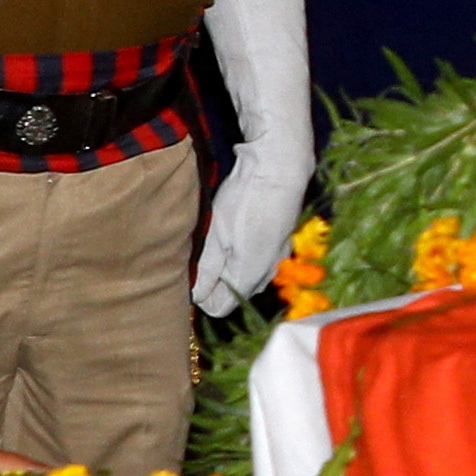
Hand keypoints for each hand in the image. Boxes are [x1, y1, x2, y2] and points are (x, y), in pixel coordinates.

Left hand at [191, 130, 316, 309]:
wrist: (280, 168)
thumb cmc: (244, 200)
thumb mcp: (216, 235)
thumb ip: (206, 270)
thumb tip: (196, 297)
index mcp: (249, 277)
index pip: (219, 307)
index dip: (201, 292)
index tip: (193, 268)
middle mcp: (268, 274)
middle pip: (234, 291)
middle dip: (216, 278)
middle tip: (204, 249)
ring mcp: (279, 258)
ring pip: (246, 274)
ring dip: (231, 262)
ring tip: (222, 234)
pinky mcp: (282, 242)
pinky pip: (258, 259)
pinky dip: (245, 249)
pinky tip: (240, 226)